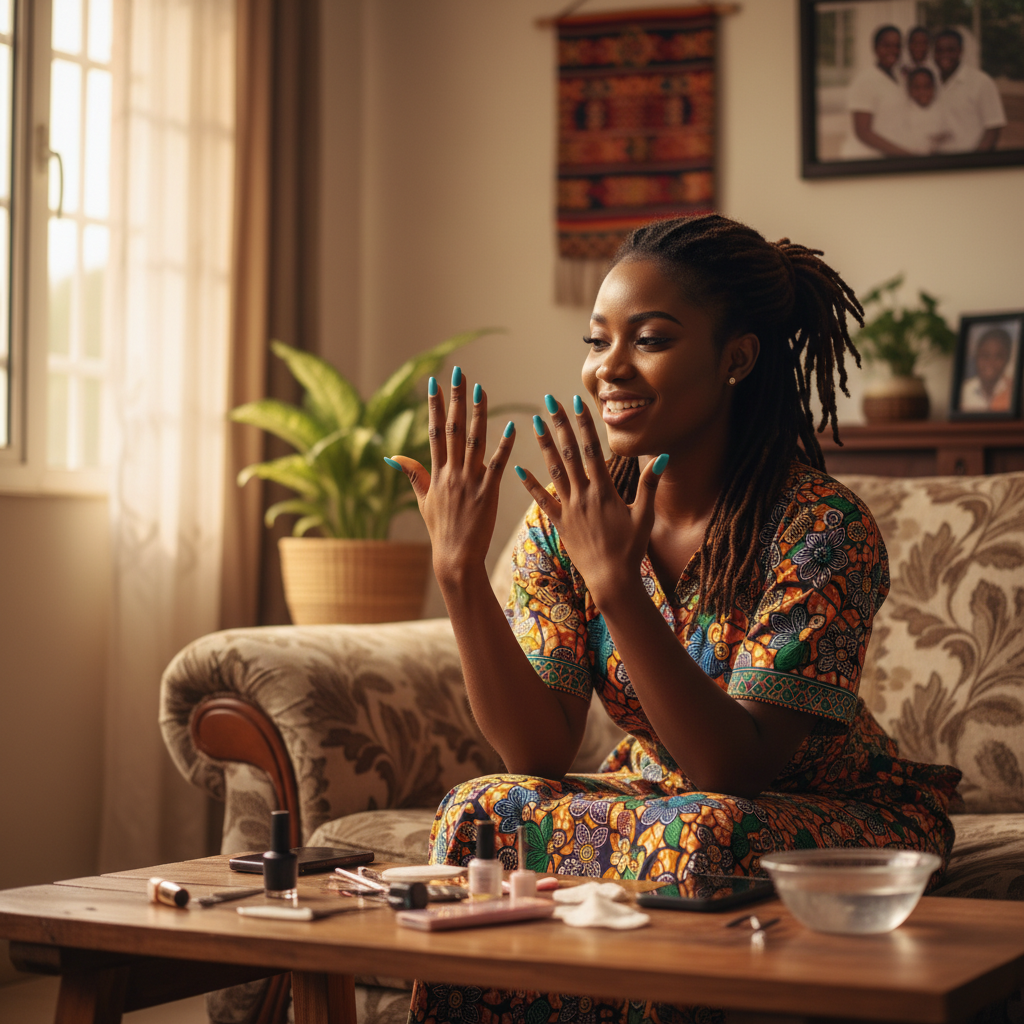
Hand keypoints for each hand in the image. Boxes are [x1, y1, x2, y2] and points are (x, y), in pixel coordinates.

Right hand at [386, 369, 514, 586]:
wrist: (455, 557)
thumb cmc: (440, 530)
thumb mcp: (423, 501)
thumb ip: (413, 475)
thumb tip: (393, 456)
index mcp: (436, 473)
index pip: (433, 432)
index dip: (433, 405)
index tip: (434, 382)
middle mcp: (451, 473)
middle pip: (452, 429)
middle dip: (455, 399)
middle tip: (459, 373)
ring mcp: (469, 482)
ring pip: (474, 441)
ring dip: (478, 414)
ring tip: (481, 389)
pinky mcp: (487, 493)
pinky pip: (496, 465)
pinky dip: (503, 445)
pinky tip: (511, 426)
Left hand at [514, 395, 667, 602]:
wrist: (611, 579)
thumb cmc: (631, 549)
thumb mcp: (645, 516)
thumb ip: (650, 485)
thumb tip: (662, 456)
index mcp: (604, 490)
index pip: (591, 449)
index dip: (583, 424)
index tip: (575, 402)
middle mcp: (583, 495)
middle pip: (569, 453)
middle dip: (559, 424)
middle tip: (549, 400)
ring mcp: (569, 509)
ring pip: (553, 470)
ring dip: (543, 445)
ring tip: (534, 422)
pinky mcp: (559, 523)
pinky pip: (542, 500)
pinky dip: (529, 484)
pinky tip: (517, 468)